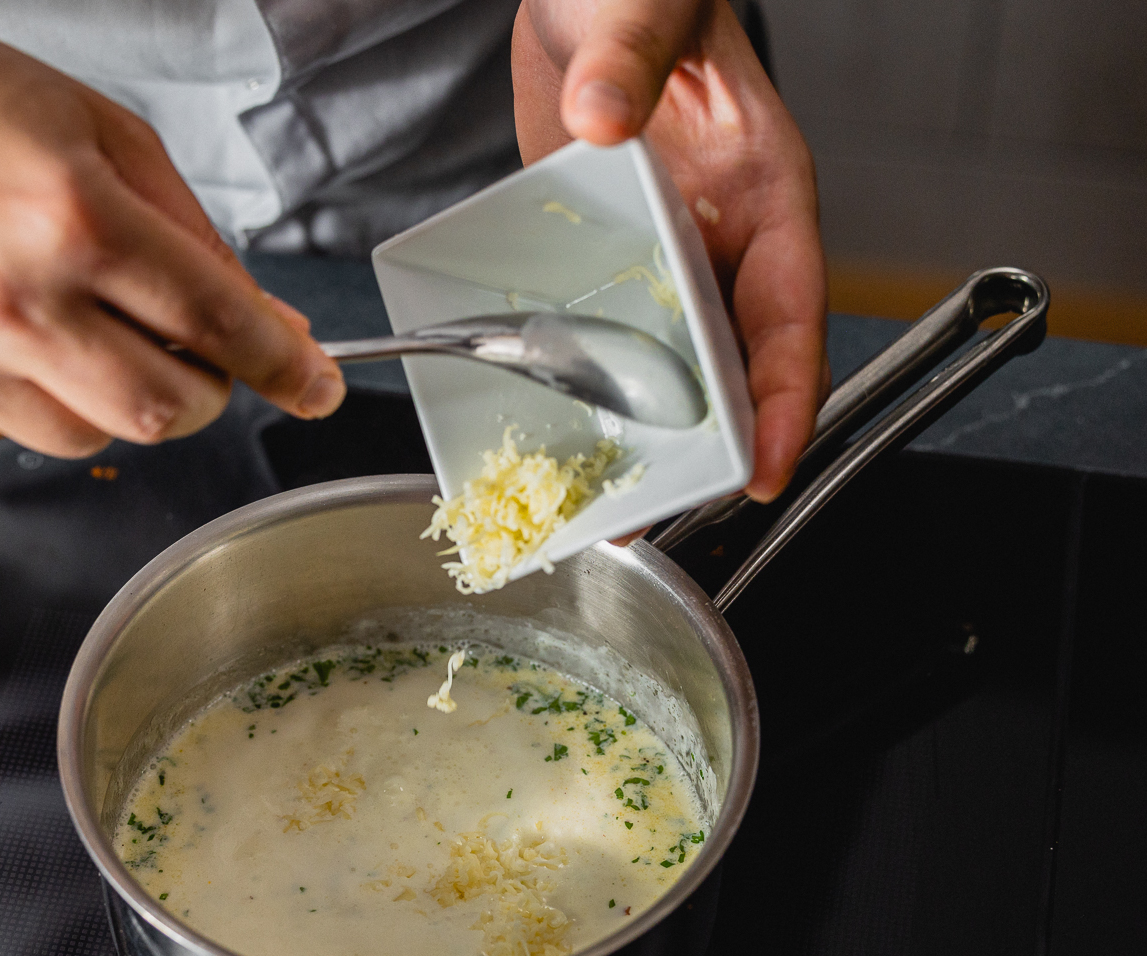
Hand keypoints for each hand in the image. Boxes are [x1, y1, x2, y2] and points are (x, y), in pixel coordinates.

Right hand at [0, 0, 343, 455]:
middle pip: (165, 412)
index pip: (217, 323)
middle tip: (189, 350)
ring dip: (114, 397)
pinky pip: (6, 436)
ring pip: (91, 440)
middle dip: (204, 391)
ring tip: (70, 320)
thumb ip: (188, 230)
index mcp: (71, 215)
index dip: (285, 366)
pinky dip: (30, 397)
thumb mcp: (93, 125)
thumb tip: (258, 319)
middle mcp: (10, 298)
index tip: (315, 387)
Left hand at [514, 0, 828, 501]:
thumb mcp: (640, 11)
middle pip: (735, 364)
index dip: (785, 400)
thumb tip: (605, 118)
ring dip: (647, 434)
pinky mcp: (613, 262)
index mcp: (764, 193)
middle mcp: (722, 241)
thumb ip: (628, 60)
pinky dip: (592, 388)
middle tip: (661, 513)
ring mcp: (667, 258)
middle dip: (710, 447)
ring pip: (675, 365)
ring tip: (604, 500)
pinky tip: (556, 426)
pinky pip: (611, 336)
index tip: (763, 468)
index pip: (791, 313)